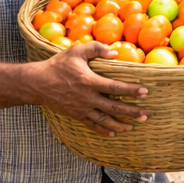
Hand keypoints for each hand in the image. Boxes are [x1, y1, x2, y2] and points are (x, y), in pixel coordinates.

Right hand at [30, 41, 147, 136]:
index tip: (145, 92)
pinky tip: (112, 133)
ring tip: (133, 126)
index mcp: (89, 81)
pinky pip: (91, 125)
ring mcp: (81, 108)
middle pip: (114, 107)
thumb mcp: (76, 51)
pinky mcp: (76, 115)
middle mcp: (87, 98)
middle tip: (145, 115)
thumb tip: (115, 52)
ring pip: (104, 119)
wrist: (37, 83)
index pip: (115, 87)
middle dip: (131, 112)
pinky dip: (103, 130)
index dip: (131, 90)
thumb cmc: (58, 65)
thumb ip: (96, 49)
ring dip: (120, 124)